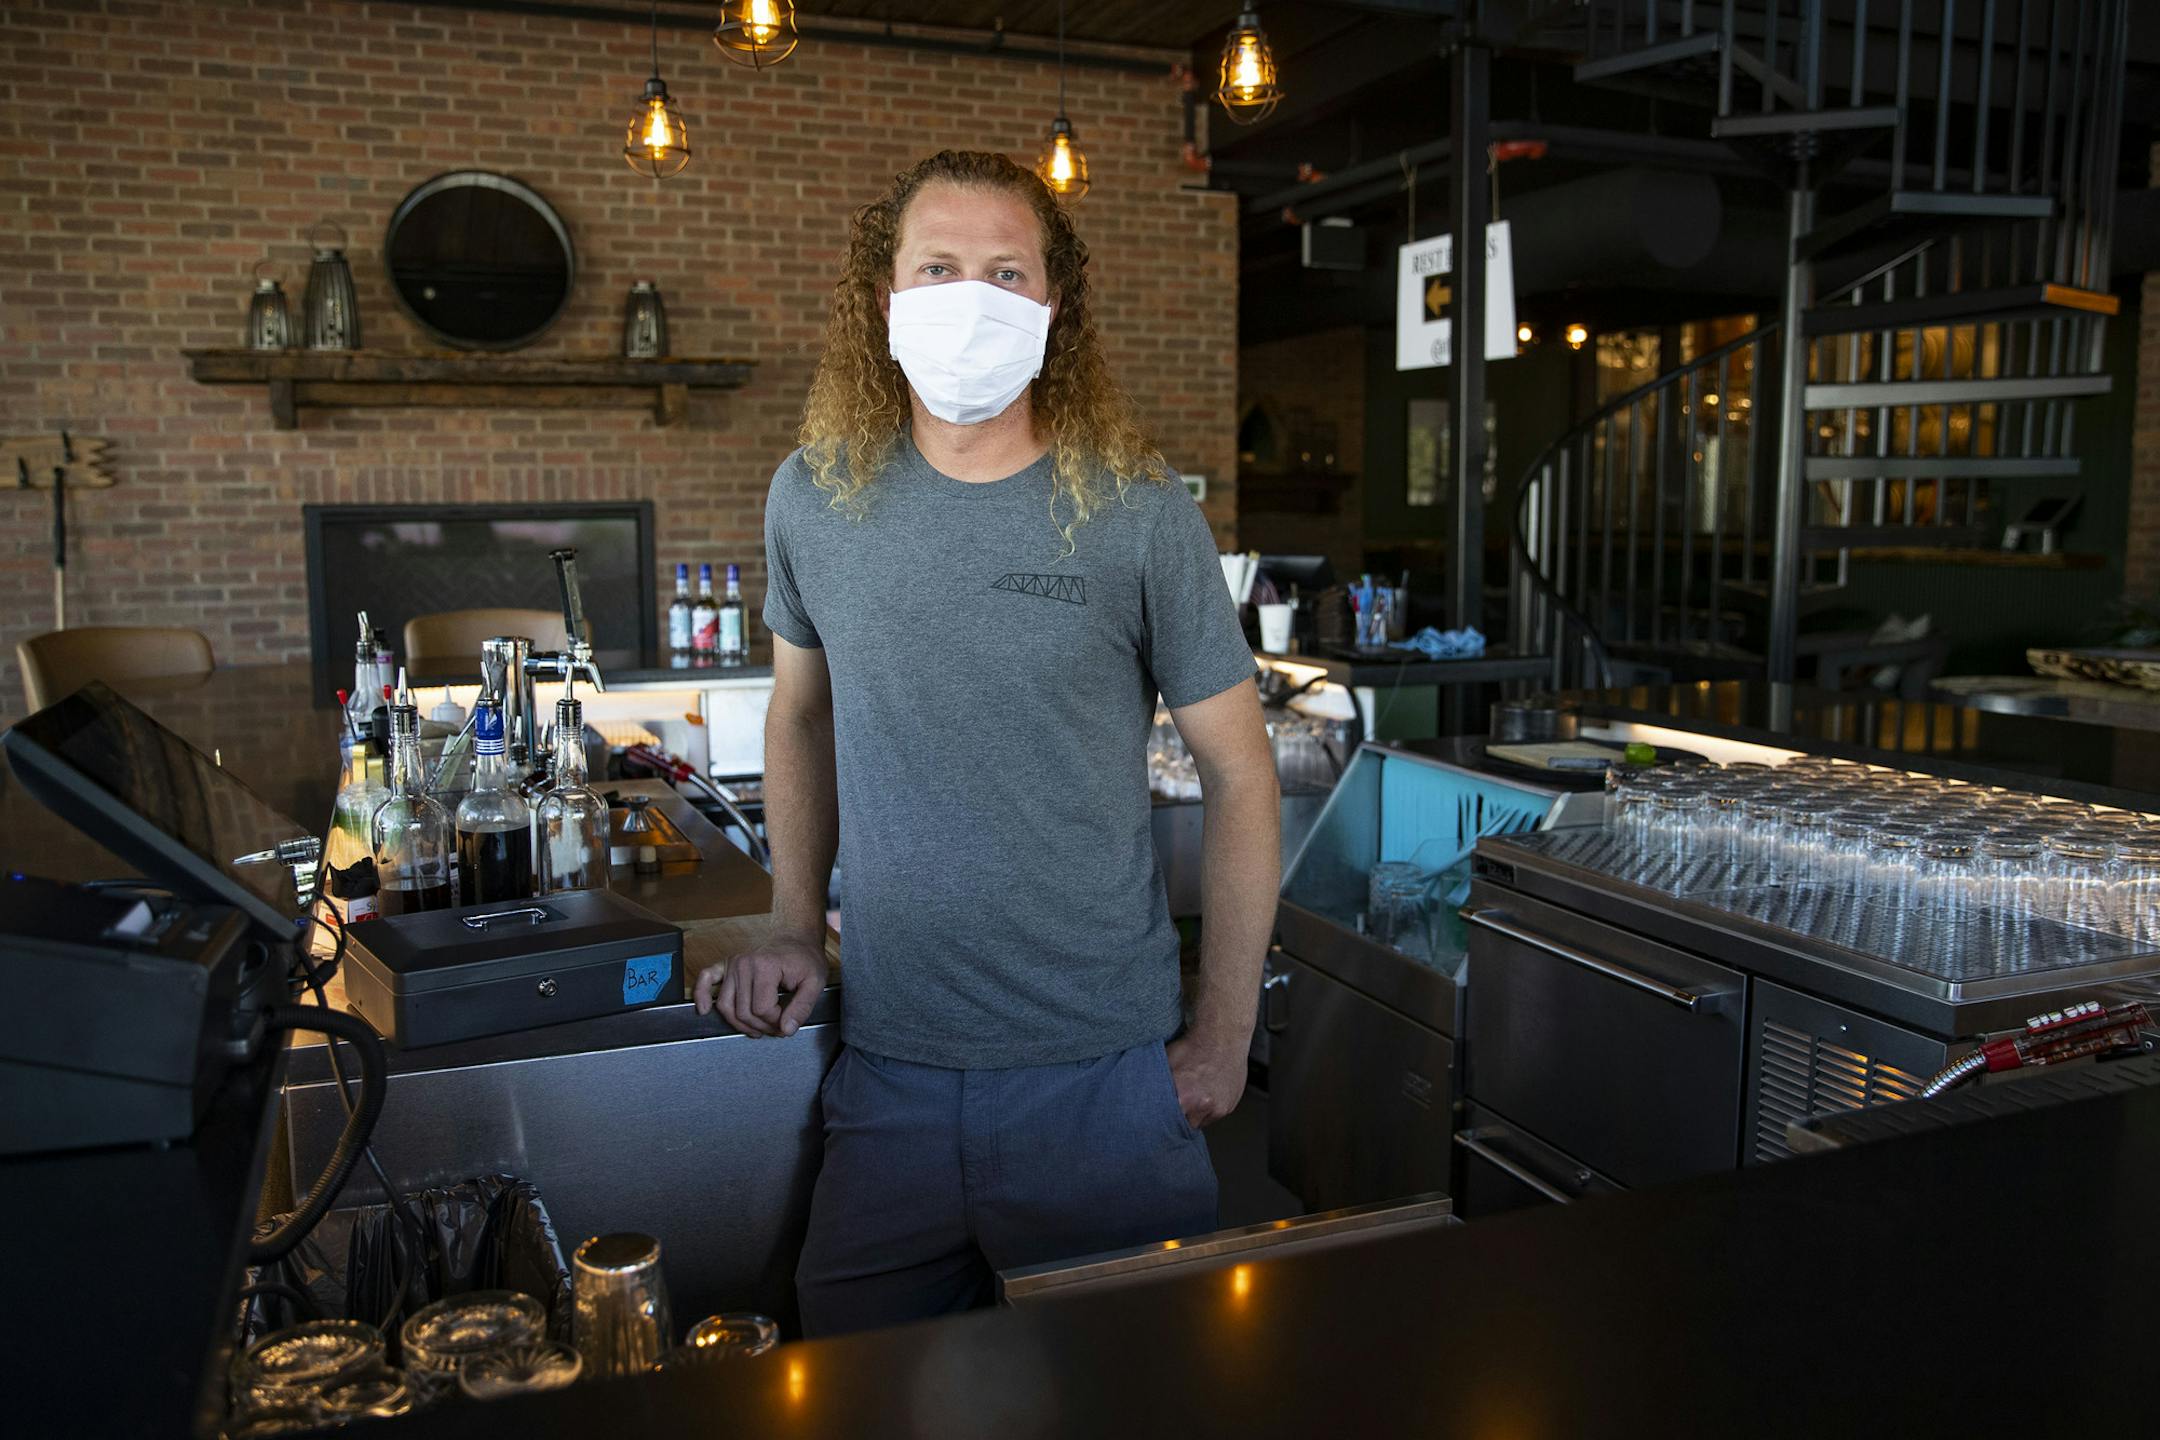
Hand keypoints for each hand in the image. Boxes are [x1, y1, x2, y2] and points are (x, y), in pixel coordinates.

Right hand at [694, 934, 827, 1038]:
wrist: (796, 938)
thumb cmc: (805, 958)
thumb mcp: (815, 983)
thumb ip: (802, 1008)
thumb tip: (787, 1030)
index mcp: (765, 966)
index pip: (762, 1009)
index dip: (776, 1021)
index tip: (788, 1019)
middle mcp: (744, 964)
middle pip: (743, 1012)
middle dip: (762, 1026)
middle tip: (777, 1027)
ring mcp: (733, 964)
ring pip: (726, 1006)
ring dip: (740, 1024)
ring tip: (758, 1029)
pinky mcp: (726, 965)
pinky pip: (706, 980)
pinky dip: (701, 995)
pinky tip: (704, 1009)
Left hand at [1166, 1025, 1249, 1128]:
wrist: (1221, 1037)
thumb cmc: (1192, 1046)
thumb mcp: (1165, 1062)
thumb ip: (1156, 1085)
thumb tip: (1142, 1097)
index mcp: (1181, 1097)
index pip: (1166, 1123)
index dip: (1163, 1119)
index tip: (1160, 1116)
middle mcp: (1200, 1106)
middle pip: (1184, 1125)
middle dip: (1180, 1116)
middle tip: (1178, 1102)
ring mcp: (1217, 1108)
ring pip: (1200, 1122)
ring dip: (1195, 1113)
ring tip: (1194, 1095)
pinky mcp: (1228, 1106)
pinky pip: (1214, 1116)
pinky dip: (1209, 1108)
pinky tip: (1206, 1091)